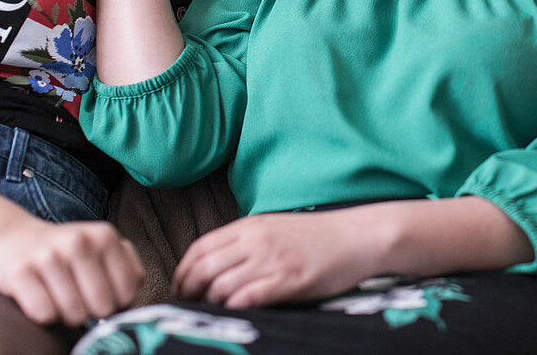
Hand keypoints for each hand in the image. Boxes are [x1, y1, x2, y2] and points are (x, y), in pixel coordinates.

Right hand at [0, 217, 143, 325]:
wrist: (12, 238)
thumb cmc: (65, 253)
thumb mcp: (101, 251)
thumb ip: (126, 273)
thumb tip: (131, 308)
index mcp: (105, 236)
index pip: (128, 291)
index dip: (118, 302)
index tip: (105, 296)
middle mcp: (78, 241)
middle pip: (102, 306)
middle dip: (92, 311)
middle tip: (80, 298)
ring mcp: (48, 255)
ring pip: (73, 313)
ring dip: (67, 315)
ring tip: (60, 297)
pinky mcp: (20, 272)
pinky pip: (44, 314)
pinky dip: (44, 315)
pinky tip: (41, 297)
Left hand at [172, 210, 383, 308]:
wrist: (357, 237)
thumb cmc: (318, 236)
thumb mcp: (275, 228)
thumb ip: (246, 241)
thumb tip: (215, 264)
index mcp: (251, 226)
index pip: (201, 247)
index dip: (183, 270)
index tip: (179, 286)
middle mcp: (257, 241)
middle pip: (204, 268)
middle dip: (189, 290)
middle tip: (188, 303)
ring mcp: (273, 261)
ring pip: (221, 285)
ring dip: (211, 302)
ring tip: (212, 310)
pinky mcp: (289, 280)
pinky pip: (248, 297)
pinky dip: (234, 307)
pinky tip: (235, 311)